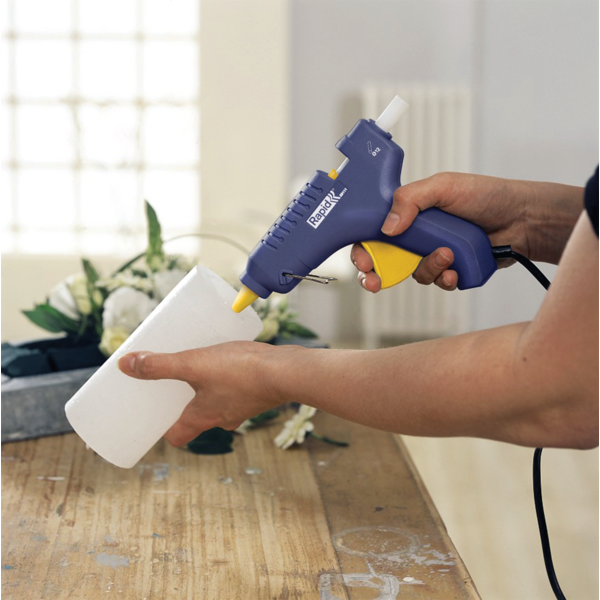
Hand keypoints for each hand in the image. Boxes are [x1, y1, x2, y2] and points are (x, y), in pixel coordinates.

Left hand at [118, 342, 285, 445]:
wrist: (287, 371)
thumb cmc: (241, 372)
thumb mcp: (194, 364)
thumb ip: (161, 365)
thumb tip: (125, 366)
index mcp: (202, 417)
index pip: (178, 436)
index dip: (166, 429)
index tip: (157, 416)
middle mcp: (223, 418)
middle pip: (197, 418)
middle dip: (186, 403)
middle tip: (177, 384)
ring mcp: (243, 408)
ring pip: (219, 404)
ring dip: (210, 391)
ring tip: (205, 367)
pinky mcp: (258, 394)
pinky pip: (237, 392)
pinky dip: (231, 382)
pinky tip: (233, 362)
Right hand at [351, 172, 581, 291]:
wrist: (523, 219)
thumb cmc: (487, 195)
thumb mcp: (444, 186)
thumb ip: (411, 199)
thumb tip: (388, 226)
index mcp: (410, 214)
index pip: (375, 232)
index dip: (364, 249)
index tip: (363, 261)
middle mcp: (419, 236)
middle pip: (386, 261)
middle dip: (377, 275)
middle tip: (376, 281)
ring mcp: (434, 255)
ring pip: (414, 275)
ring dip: (427, 268)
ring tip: (448, 254)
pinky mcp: (452, 270)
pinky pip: (438, 283)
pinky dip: (445, 278)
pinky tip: (456, 268)